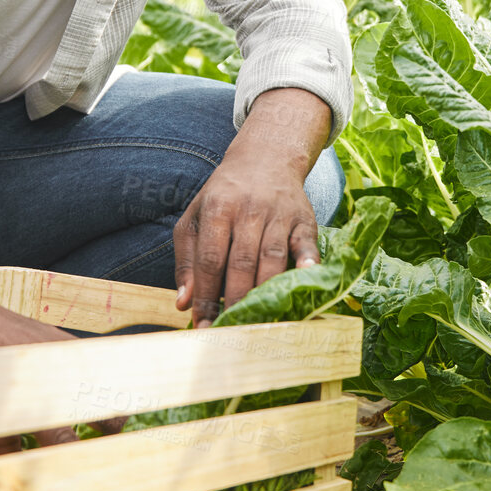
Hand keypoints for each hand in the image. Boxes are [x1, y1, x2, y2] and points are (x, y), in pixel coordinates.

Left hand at [170, 86, 332, 327]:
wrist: (265, 159)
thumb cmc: (223, 196)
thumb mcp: (195, 218)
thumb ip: (187, 260)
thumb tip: (183, 303)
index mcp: (217, 209)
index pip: (210, 259)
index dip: (205, 295)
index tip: (202, 324)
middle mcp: (249, 210)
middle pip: (241, 262)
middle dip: (235, 300)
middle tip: (231, 331)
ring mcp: (278, 214)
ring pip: (271, 258)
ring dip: (265, 293)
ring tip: (258, 322)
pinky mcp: (304, 219)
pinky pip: (306, 243)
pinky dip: (307, 262)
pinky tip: (304, 279)